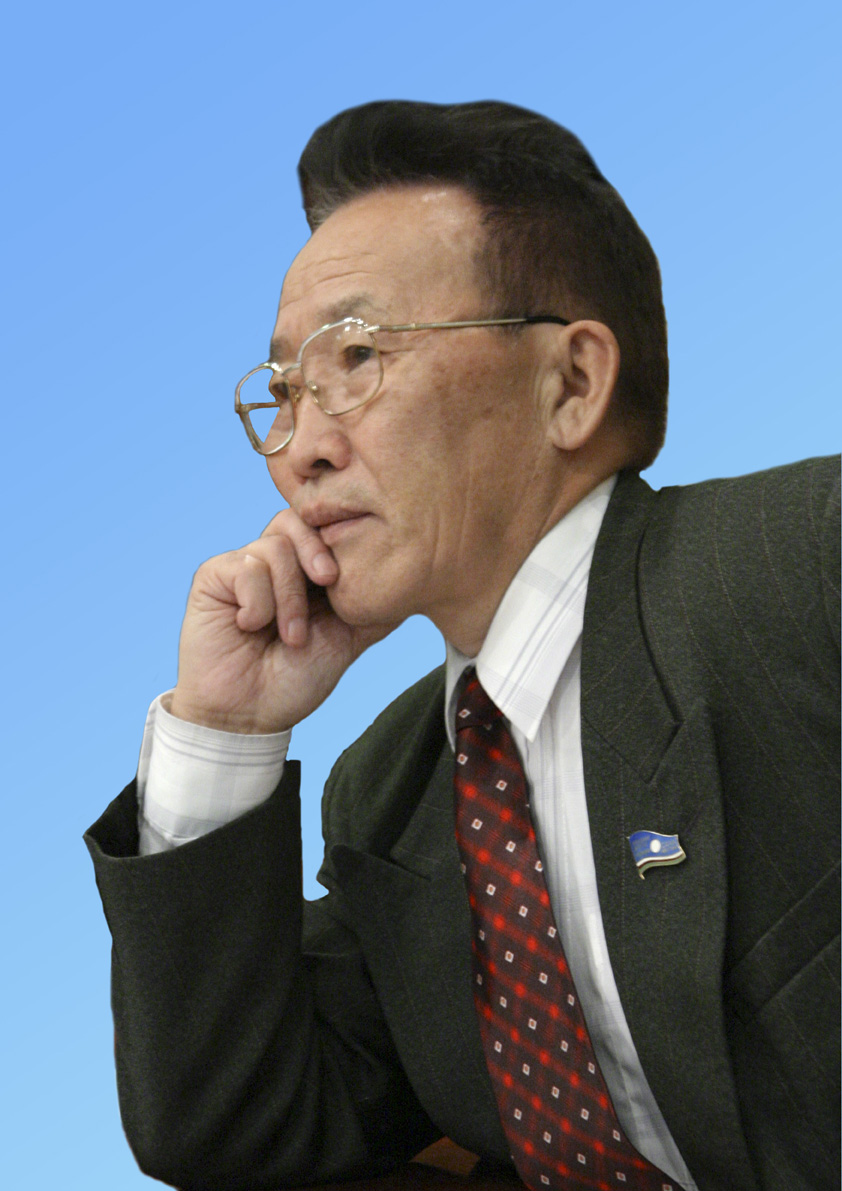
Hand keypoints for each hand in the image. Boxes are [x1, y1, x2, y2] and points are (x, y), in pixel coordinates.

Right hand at [169, 509, 395, 732]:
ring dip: (289, 598)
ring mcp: (242, 568)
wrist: (249, 714)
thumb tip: (414, 586)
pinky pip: (245, 566)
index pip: (321, 528)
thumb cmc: (294, 680)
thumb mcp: (347, 641)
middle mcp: (272, 564)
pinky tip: (251, 627)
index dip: (339, 541)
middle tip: (328, 581)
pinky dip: (258, 602)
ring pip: (275, 548)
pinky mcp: (213, 577)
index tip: (348, 576)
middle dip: (317, 551)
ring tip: (290, 636)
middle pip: (295, 520)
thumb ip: (373, 609)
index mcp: (303, 573)